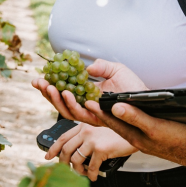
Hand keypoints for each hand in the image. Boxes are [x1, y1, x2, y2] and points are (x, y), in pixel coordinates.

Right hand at [31, 58, 147, 125]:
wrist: (147, 98)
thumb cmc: (132, 85)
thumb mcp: (116, 70)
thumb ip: (101, 66)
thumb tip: (87, 68)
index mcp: (86, 94)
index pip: (63, 92)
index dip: (49, 87)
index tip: (38, 79)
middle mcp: (87, 106)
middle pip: (62, 104)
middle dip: (49, 94)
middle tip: (41, 83)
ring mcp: (93, 115)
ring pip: (70, 112)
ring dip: (60, 100)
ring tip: (55, 89)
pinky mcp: (101, 120)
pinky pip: (86, 115)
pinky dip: (78, 106)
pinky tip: (72, 95)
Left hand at [46, 122, 137, 181]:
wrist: (135, 132)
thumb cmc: (118, 134)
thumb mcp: (99, 131)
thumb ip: (87, 137)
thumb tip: (73, 151)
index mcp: (84, 125)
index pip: (63, 137)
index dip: (53, 149)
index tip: (48, 157)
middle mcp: (86, 130)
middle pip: (65, 150)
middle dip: (63, 164)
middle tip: (67, 170)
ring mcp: (93, 139)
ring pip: (75, 160)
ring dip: (78, 171)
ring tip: (84, 173)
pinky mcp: (100, 149)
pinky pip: (90, 167)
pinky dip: (91, 175)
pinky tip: (95, 176)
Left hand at [87, 101, 185, 166]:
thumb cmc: (177, 138)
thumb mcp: (155, 125)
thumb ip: (135, 116)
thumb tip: (115, 107)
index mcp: (134, 135)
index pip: (111, 122)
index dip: (98, 111)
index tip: (86, 101)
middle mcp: (135, 137)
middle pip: (114, 125)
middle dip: (100, 115)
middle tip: (87, 104)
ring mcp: (143, 139)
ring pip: (122, 127)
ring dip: (112, 118)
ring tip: (102, 109)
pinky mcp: (150, 138)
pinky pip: (132, 128)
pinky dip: (125, 121)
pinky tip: (128, 117)